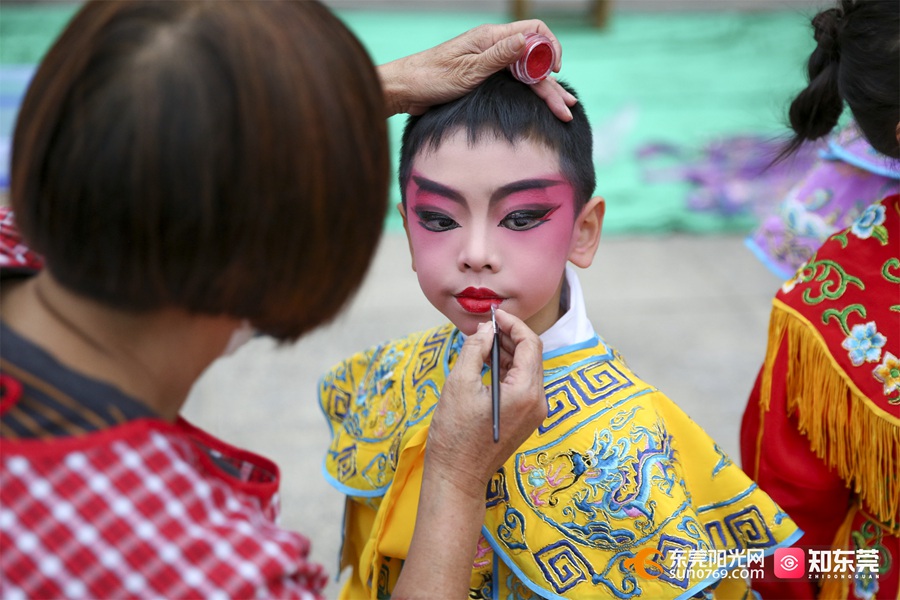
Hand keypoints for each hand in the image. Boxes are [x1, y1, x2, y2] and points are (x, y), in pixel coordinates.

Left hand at [378, 21, 577, 121]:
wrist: (405, 90)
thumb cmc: (430, 78)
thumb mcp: (467, 70)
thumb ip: (498, 56)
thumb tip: (527, 41)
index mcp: (490, 38)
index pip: (533, 32)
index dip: (549, 49)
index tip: (554, 71)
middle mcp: (493, 47)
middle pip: (533, 60)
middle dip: (552, 83)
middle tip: (566, 107)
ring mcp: (489, 63)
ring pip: (525, 74)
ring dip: (544, 92)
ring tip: (563, 110)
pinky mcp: (483, 78)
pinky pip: (513, 83)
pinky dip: (529, 94)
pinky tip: (540, 105)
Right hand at [425, 308, 546, 499]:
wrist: (457, 476)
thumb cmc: (455, 434)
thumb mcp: (460, 383)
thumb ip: (475, 349)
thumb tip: (485, 329)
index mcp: (526, 392)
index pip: (530, 344)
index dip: (513, 325)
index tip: (494, 315)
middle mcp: (537, 402)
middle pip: (531, 356)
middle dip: (509, 337)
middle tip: (485, 327)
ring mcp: (533, 413)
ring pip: (526, 370)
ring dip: (506, 353)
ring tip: (481, 344)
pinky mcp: (525, 419)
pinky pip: (521, 386)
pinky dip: (506, 370)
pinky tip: (485, 363)